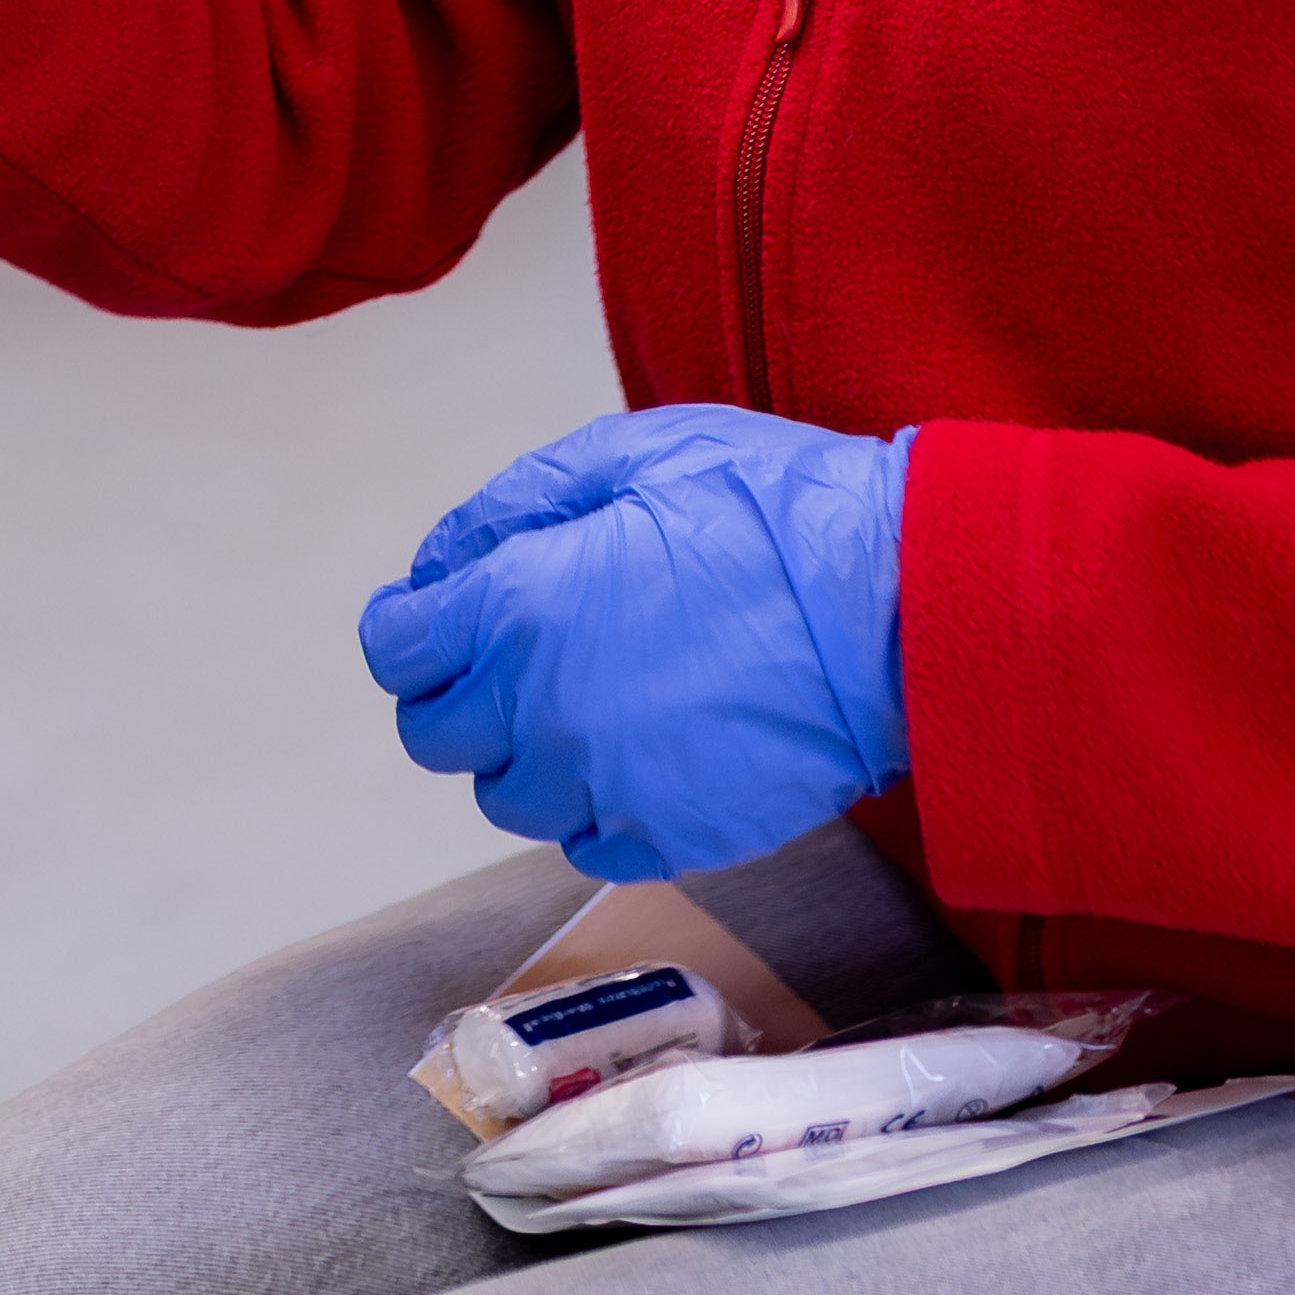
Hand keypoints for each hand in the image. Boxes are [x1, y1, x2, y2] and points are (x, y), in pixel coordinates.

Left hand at [354, 405, 916, 880]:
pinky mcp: (668, 839)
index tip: (431, 612)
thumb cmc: (771, 514)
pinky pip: (583, 840)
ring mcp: (604, 786)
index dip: (409, 625)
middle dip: (454, 689)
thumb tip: (444, 560)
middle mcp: (542, 712)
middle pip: (436, 734)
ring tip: (583, 693)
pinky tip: (634, 745)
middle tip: (505, 650)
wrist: (897, 610)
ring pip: (505, 794)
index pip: (398, 651)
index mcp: (518, 609)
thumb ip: (515, 505)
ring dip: (521, 749)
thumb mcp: (631, 454)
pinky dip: (589, 801)